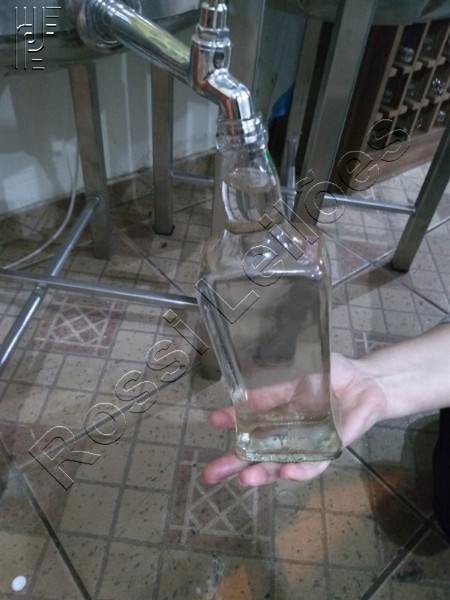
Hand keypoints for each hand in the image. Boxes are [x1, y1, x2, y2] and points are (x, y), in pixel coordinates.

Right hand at [201, 353, 386, 485]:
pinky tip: (286, 472)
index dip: (232, 424)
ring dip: (263, 473)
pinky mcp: (330, 449)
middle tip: (209, 474)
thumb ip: (273, 392)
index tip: (214, 421)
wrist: (366, 381)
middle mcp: (288, 435)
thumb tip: (242, 399)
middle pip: (258, 455)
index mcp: (278, 415)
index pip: (250, 424)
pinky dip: (300, 469)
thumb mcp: (296, 377)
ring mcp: (307, 445)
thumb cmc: (330, 376)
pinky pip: (314, 464)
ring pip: (280, 465)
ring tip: (244, 478)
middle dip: (234, 465)